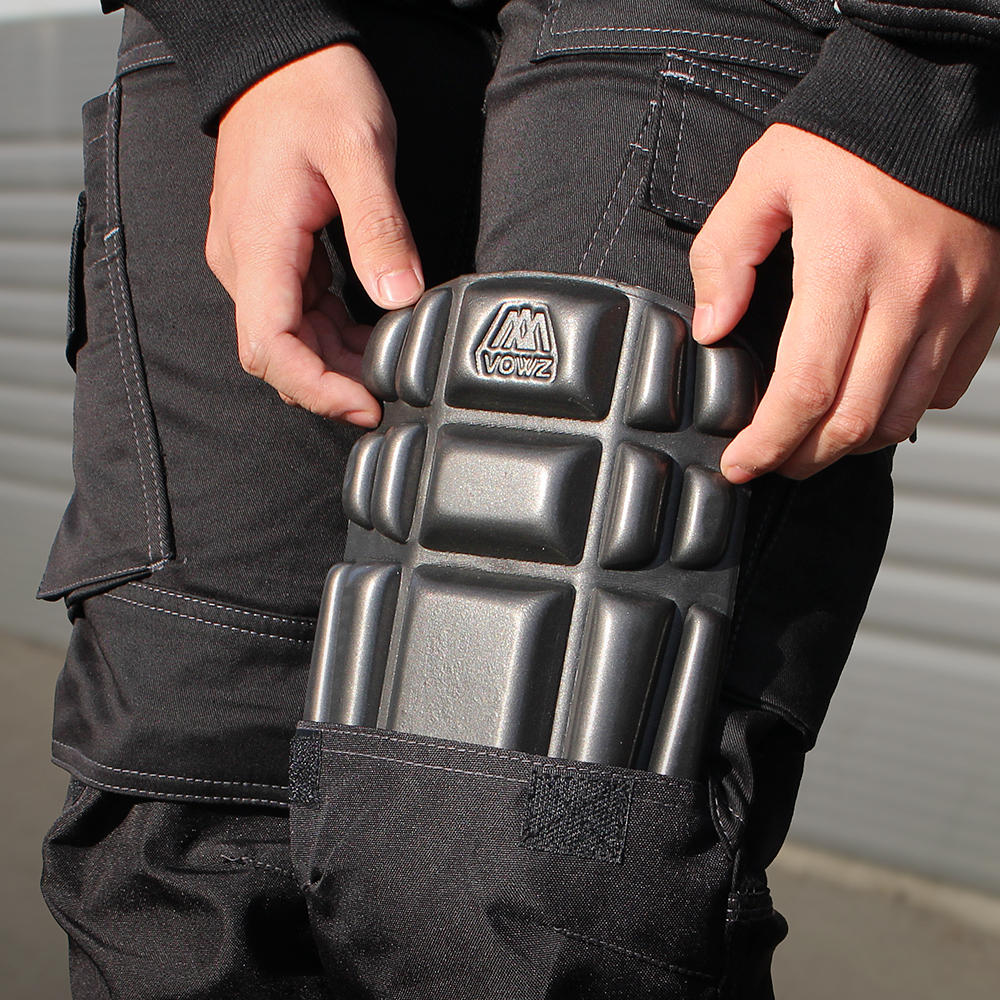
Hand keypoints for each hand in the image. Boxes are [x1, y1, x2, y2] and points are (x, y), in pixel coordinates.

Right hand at [206, 44, 424, 424]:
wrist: (278, 54)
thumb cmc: (311, 88)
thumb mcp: (359, 149)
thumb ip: (379, 228)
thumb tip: (400, 297)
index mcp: (258, 244)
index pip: (269, 349)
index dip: (315, 389)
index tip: (364, 402)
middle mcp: (245, 262)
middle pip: (279, 354)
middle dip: (333, 383)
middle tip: (390, 390)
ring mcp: (255, 259)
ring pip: (291, 337)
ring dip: (337, 360)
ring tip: (390, 362)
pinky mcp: (273, 254)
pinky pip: (299, 312)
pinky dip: (334, 332)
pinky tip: (372, 330)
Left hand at [690, 123, 999, 482]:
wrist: (944, 97)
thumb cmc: (852, 133)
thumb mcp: (766, 176)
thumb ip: (725, 254)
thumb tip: (712, 328)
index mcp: (846, 264)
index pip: (806, 388)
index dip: (768, 441)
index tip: (740, 464)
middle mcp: (909, 294)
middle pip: (855, 420)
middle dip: (804, 457)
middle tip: (771, 461)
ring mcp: (956, 304)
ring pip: (902, 415)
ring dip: (851, 444)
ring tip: (813, 440)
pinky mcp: (986, 304)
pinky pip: (945, 388)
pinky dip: (902, 411)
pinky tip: (868, 401)